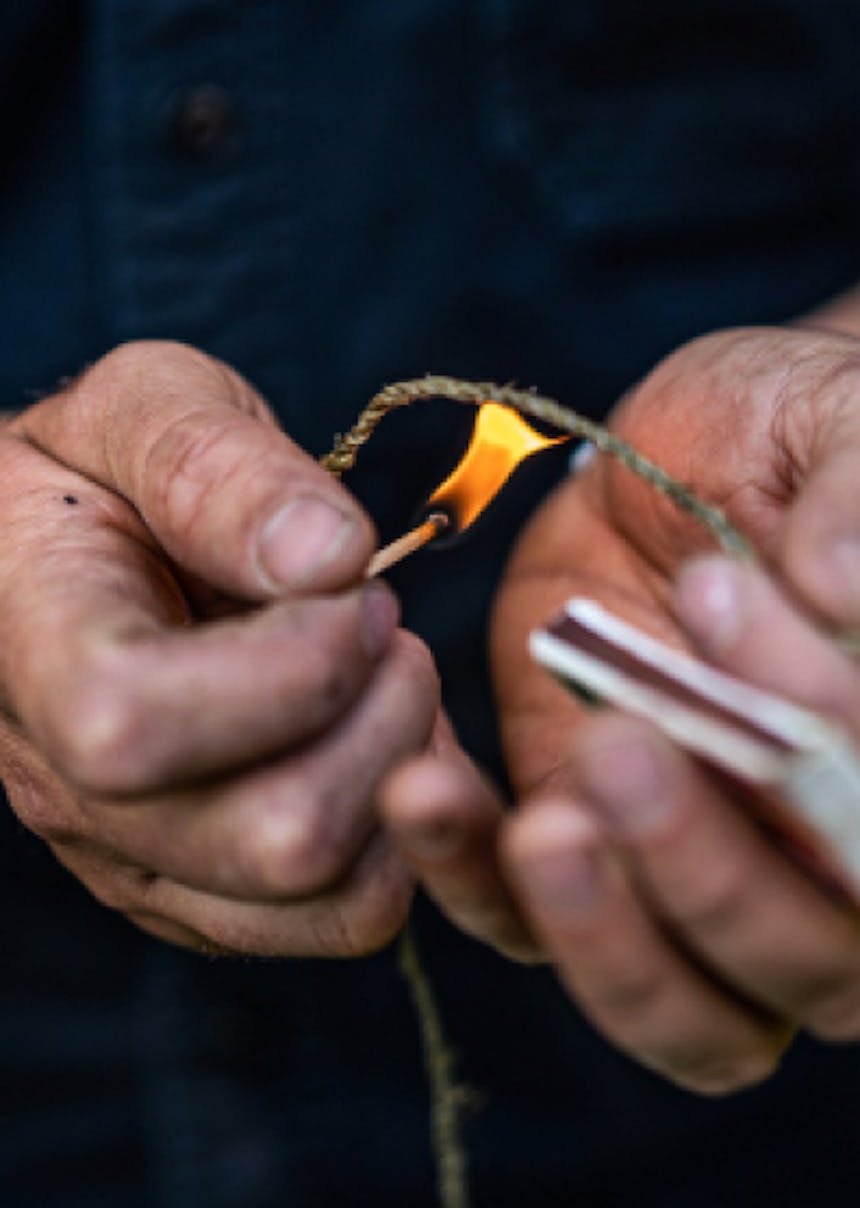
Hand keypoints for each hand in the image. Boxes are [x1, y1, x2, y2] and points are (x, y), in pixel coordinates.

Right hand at [0, 341, 443, 956]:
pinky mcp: (198, 891)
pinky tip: (376, 734)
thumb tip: (329, 558)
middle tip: (380, 620)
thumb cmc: (94, 475)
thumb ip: (215, 466)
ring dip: (398, 769)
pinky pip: (344, 914)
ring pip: (327, 894)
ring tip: (380, 673)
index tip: (348, 582)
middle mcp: (72, 789)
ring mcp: (137, 858)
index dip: (293, 662)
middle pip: (274, 839)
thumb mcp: (140, 409)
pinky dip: (400, 828)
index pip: (141, 725)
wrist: (47, 560)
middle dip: (383, 714)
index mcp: (33, 650)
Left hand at [384, 324, 859, 1090]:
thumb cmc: (798, 441)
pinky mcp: (571, 834)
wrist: (692, 457)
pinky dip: (469, 875)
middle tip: (624, 751)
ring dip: (598, 933)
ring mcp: (689, 868)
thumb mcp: (843, 429)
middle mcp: (818, 864)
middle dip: (708, 872)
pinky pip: (519, 916)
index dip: (825, 743)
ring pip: (673, 1006)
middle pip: (795, 964)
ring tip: (538, 827)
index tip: (728, 611)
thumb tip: (845, 587)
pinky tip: (425, 786)